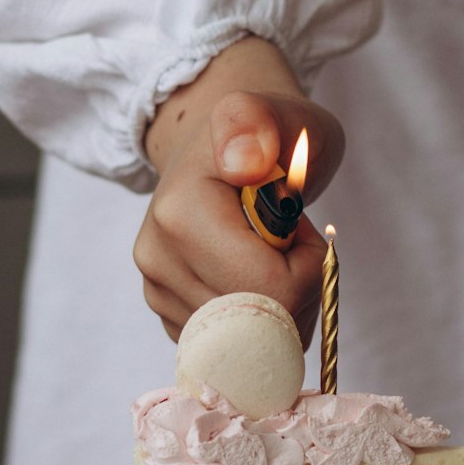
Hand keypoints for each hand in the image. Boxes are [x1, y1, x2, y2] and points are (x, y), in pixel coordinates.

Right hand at [134, 37, 344, 346]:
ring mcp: (158, 291)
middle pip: (256, 325)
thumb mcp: (283, 116)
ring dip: (282, 309)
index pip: (267, 290)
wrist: (228, 149)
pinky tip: (256, 277)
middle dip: (296, 295)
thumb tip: (242, 161)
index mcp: (179, 214)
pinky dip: (261, 323)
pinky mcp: (170, 314)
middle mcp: (157, 260)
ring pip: (247, 344)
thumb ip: (261, 126)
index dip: (306, 269)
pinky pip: (233, 348)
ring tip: (275, 256)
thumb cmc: (269, 136)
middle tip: (294, 246)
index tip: (300, 228)